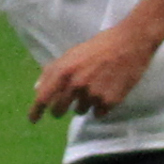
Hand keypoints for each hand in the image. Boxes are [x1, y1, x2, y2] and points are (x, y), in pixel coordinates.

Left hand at [27, 20, 163, 120]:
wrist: (130, 43)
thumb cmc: (99, 46)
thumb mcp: (72, 54)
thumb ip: (53, 71)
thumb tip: (38, 88)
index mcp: (64, 71)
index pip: (43, 97)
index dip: (36, 111)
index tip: (33, 120)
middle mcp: (76, 85)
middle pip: (59, 110)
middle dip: (60, 109)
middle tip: (68, 103)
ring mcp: (93, 94)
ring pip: (80, 111)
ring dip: (84, 104)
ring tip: (95, 88)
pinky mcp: (109, 101)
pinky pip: (98, 113)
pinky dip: (100, 106)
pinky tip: (107, 91)